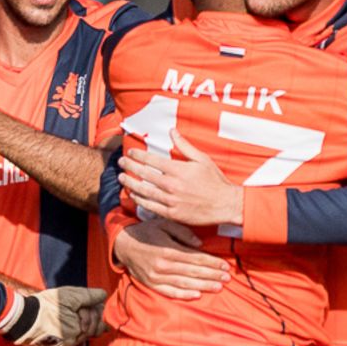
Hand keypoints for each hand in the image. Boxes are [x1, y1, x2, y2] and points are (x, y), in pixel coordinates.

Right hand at [2, 286, 107, 345]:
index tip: (92, 304)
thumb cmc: (44, 306)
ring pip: (79, 340)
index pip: (97, 324)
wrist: (21, 318)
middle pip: (89, 333)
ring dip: (80, 328)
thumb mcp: (68, 295)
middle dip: (90, 320)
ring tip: (75, 317)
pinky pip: (67, 345)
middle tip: (83, 309)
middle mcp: (72, 343)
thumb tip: (104, 296)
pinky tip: (68, 330)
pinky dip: (70, 337)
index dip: (96, 312)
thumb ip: (89, 296)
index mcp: (78, 330)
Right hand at [113, 219, 229, 299]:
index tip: (225, 265)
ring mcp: (156, 277)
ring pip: (184, 283)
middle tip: (228, 277)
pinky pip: (169, 292)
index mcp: (167, 250)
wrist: (123, 244)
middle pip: (193, 272)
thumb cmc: (146, 232)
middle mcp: (162, 265)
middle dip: (212, 275)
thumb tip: (200, 244)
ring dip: (203, 286)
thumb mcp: (163, 224)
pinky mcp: (151, 284)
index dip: (212, 262)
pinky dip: (183, 295)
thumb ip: (182, 232)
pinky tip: (197, 295)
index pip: (195, 258)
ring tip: (218, 286)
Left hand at [118, 129, 243, 225]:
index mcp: (178, 170)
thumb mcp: (202, 159)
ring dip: (130, 183)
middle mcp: (172, 185)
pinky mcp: (172, 213)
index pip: (151, 160)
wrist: (226, 204)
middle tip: (121, 162)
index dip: (138, 155)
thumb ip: (184, 146)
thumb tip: (172, 131)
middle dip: (130, 167)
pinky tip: (133, 195)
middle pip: (144, 174)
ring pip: (144, 191)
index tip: (130, 152)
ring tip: (121, 177)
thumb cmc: (215, 181)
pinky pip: (151, 206)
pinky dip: (140, 200)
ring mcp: (171, 200)